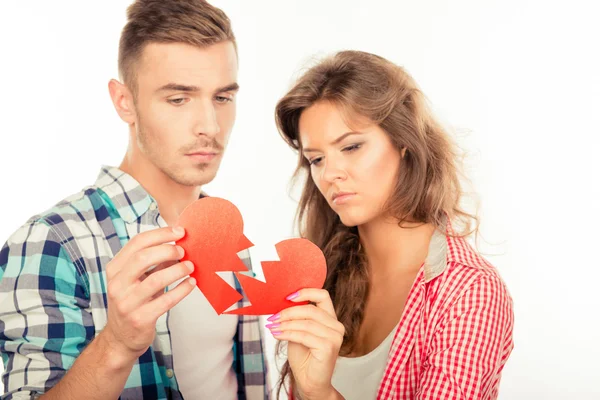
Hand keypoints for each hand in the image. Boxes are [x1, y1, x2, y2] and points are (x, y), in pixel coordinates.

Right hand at [102, 226, 195, 363]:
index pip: (137, 243)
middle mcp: (117, 285)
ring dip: (177, 270)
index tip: (180, 232)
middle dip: (168, 250)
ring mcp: (127, 303)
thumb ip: (152, 262)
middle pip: (143, 258)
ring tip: (190, 266)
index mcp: (115, 269)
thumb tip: (178, 243)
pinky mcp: (140, 319)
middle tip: (184, 250)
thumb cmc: (133, 302)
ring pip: (156, 280)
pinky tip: (191, 283)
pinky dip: (182, 290)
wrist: (121, 339)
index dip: (161, 234)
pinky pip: (166, 301)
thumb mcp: (136, 279)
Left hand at [267, 289, 344, 399]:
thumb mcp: (298, 331)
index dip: (306, 292)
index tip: (287, 297)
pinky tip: (277, 335)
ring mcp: (334, 337)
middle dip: (288, 312)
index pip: (323, 295)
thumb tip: (281, 304)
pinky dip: (287, 333)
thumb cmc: (304, 356)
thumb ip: (296, 318)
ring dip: (285, 324)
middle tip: (272, 317)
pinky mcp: (328, 348)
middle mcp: (336, 326)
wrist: (309, 381)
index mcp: (331, 318)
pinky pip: (304, 335)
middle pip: (310, 309)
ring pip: (306, 323)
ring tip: (272, 327)